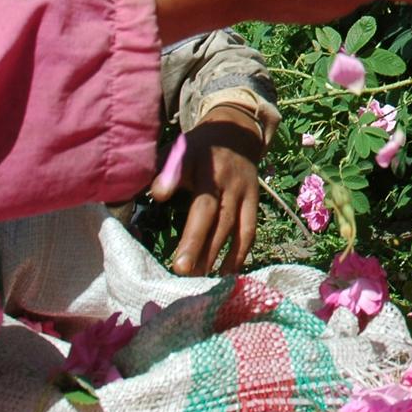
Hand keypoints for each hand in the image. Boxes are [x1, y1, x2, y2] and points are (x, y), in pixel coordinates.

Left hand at [160, 107, 264, 275]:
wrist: (237, 133)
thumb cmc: (199, 148)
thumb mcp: (179, 148)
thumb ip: (166, 169)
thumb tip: (156, 194)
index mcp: (199, 157)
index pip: (184, 167)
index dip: (171, 180)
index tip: (159, 194)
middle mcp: (224, 175)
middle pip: (209, 210)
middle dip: (195, 240)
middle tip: (179, 269)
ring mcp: (242, 189)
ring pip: (229, 225)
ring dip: (214, 254)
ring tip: (196, 279)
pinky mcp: (255, 201)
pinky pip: (248, 230)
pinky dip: (239, 254)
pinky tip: (225, 275)